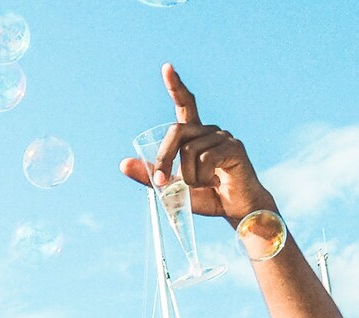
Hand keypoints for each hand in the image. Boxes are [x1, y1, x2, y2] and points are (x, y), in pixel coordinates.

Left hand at [118, 65, 273, 224]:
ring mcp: (223, 136)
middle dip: (164, 158)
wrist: (235, 210)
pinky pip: (205, 158)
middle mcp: (209, 130)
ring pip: (189, 151)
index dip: (176, 86)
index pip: (185, 104)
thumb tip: (123, 164)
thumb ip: (151, 174)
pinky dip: (202, 176)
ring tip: (202, 185)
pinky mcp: (233, 147)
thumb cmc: (206, 196)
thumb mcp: (172, 187)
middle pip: (176, 131)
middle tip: (162, 183)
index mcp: (195, 135)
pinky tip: (214, 183)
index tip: (166, 68)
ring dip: (188, 176)